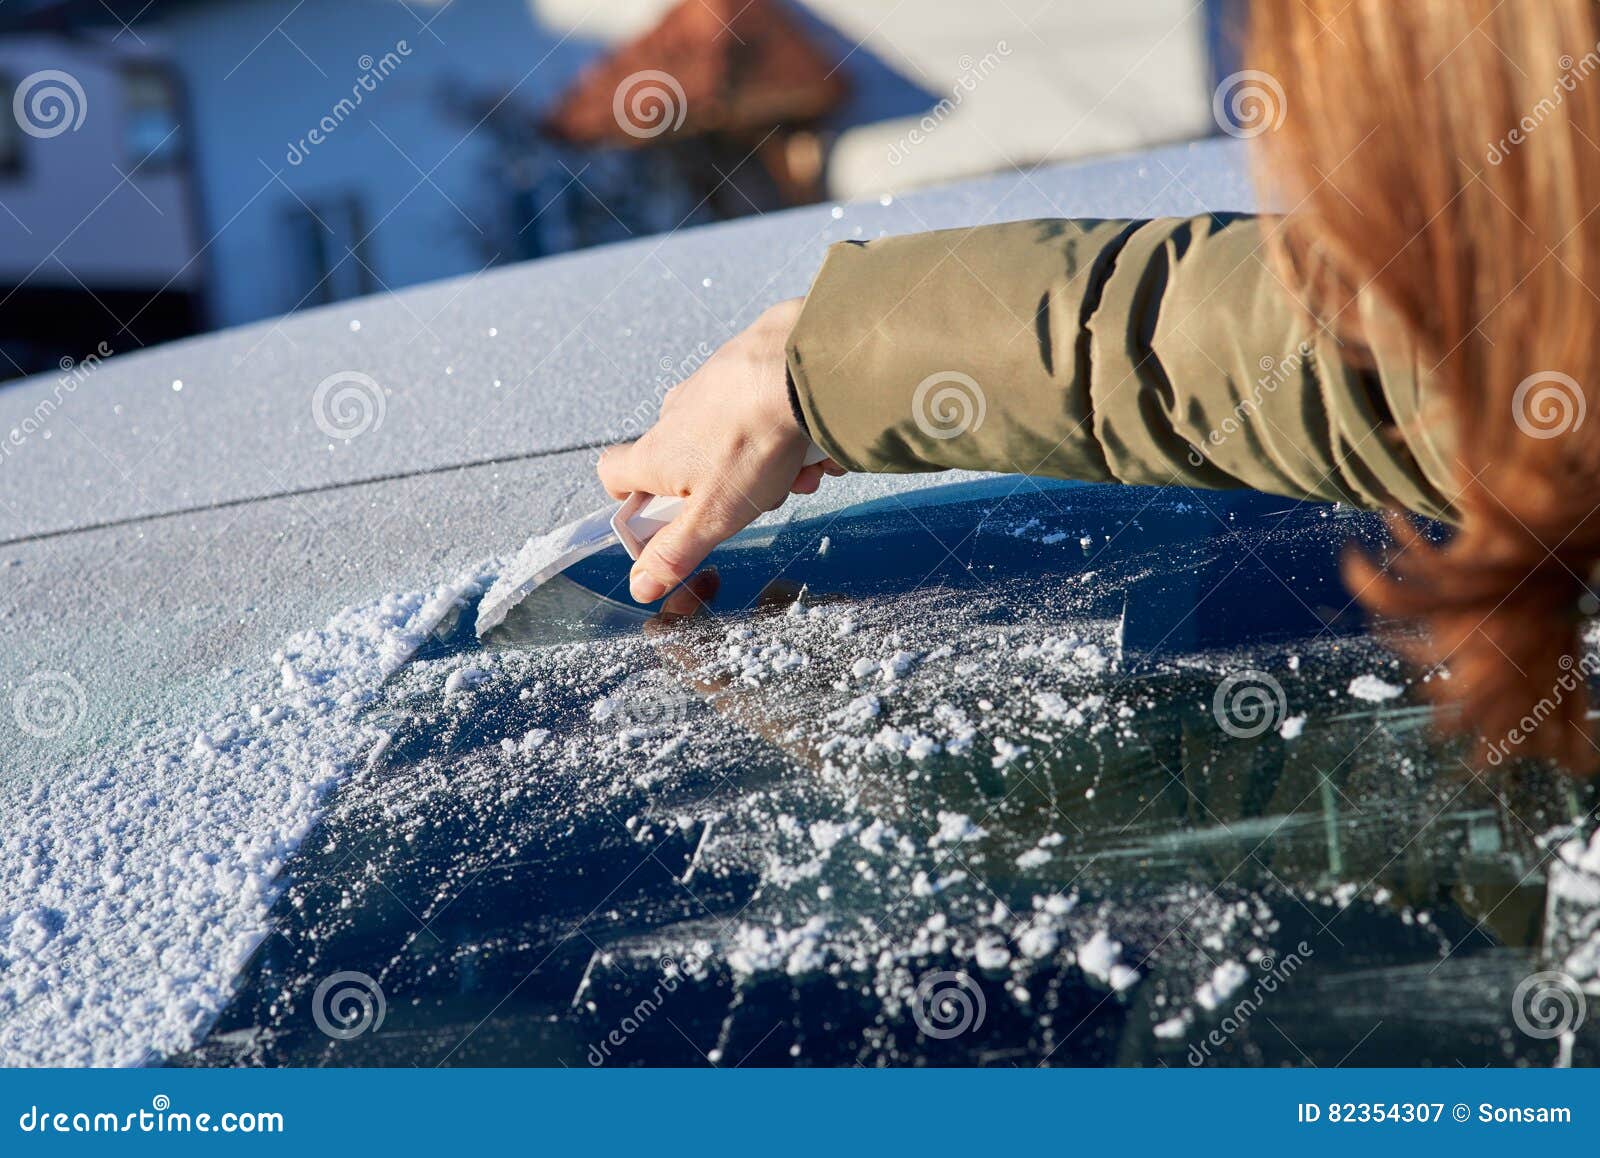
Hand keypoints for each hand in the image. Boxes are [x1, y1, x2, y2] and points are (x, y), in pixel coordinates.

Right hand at [598, 299, 843, 602]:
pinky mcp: (747, 366)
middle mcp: (675, 416)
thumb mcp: (712, 516)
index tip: (659, 517)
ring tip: (798, 471)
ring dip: (766, 465)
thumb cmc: (750, 442)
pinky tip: (812, 443)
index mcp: (656, 454)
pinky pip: (762, 411)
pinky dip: (786, 432)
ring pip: (731, 440)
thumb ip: (676, 553)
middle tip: (757, 499)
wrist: (798, 366)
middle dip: (725, 490)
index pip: (613, 473)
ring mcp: (710, 387)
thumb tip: (641, 585)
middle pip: (686, 464)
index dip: (629, 500)